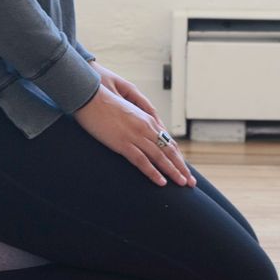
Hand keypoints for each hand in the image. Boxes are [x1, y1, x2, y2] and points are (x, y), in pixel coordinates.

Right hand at [76, 64, 196, 187]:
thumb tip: (142, 133)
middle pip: (168, 150)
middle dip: (181, 167)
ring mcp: (135, 135)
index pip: (167, 141)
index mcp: (147, 119)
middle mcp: (145, 127)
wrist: (89, 95)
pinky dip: (153, 172)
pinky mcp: (123, 143)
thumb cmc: (104, 102)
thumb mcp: (126, 111)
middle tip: (190, 182)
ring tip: (182, 183)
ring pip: (160, 157)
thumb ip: (137, 121)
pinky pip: (142, 161)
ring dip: (173, 172)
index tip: (184, 167)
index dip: (177, 156)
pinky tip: (161, 182)